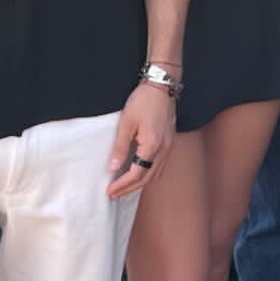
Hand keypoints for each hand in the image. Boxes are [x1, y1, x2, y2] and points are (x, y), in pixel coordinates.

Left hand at [107, 81, 176, 198]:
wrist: (162, 86)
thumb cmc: (143, 101)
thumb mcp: (126, 123)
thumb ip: (120, 147)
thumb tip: (113, 168)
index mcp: (152, 146)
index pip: (136, 174)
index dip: (122, 185)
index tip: (109, 191)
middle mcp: (163, 150)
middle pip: (147, 178)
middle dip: (130, 189)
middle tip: (114, 194)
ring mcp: (169, 147)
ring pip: (156, 174)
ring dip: (140, 183)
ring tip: (125, 187)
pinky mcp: (170, 142)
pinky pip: (160, 165)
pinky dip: (149, 174)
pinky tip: (139, 173)